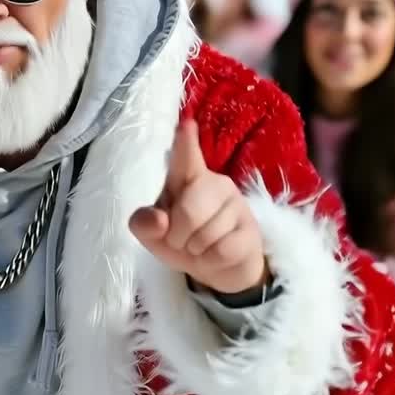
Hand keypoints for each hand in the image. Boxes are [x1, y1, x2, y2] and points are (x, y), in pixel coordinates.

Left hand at [129, 120, 267, 294]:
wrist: (216, 270)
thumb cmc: (181, 241)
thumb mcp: (154, 235)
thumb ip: (144, 224)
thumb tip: (158, 220)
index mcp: (187, 178)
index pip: (186, 156)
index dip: (186, 142)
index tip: (187, 123)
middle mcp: (215, 183)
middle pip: (188, 210)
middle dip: (176, 235)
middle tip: (180, 240)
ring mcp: (236, 204)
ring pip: (205, 234)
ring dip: (195, 250)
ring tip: (200, 247)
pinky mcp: (251, 230)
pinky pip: (222, 250)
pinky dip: (211, 260)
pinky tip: (216, 254)